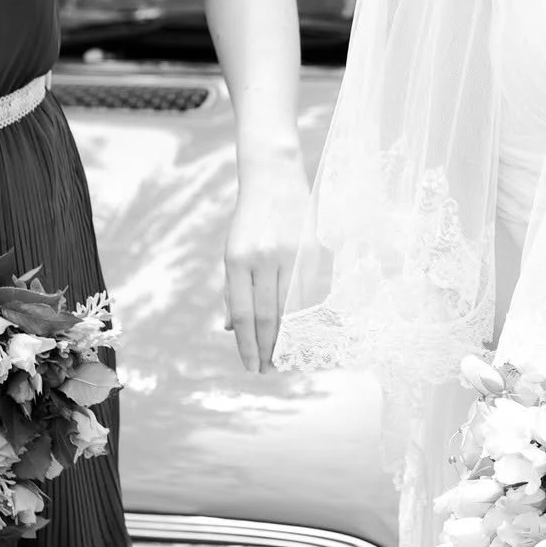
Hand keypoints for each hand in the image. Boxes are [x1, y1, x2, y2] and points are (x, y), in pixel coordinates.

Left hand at [224, 160, 309, 372]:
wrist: (274, 177)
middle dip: (268, 346)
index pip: (245, 314)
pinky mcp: (314, 248)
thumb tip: (232, 328)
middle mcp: (266, 257)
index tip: (250, 365)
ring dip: (288, 336)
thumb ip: (233, 290)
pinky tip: (302, 329)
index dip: (247, 344)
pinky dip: (306, 314)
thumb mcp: (231, 251)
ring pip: (293, 306)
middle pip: (269, 315)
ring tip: (284, 356)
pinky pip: (310, 290)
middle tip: (268, 369)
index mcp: (238, 259)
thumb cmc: (249, 219)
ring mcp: (293, 252)